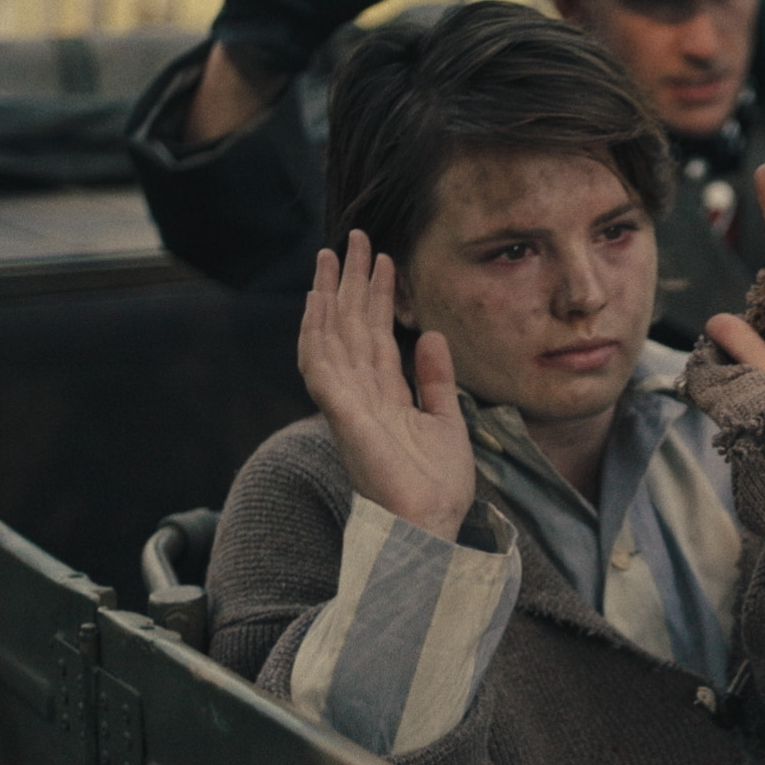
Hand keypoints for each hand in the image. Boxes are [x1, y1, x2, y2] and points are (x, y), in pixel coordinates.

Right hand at [299, 230, 474, 540]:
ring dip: (331, 295)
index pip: (375, 337)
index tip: (382, 259)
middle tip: (353, 239)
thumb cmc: (436, 487)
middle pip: (350, 328)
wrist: (431, 525)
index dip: (377, 297)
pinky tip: (318, 304)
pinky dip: (318, 335)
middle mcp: (361, 397)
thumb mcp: (446, 421)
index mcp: (384, 400)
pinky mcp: (345, 417)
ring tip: (335, 255)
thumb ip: (436, 379)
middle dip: (351, 282)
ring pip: (332, 338)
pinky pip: (322, 369)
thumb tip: (430, 335)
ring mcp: (349, 406)